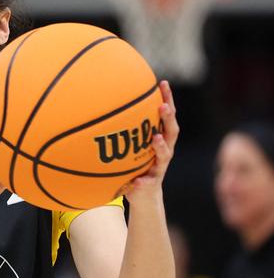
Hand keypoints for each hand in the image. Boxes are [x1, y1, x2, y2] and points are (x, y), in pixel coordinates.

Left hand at [125, 80, 179, 203]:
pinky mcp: (152, 184)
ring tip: (156, 138)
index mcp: (161, 139)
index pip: (167, 116)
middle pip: (172, 132)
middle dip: (168, 118)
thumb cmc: (136, 164)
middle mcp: (165, 151)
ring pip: (164, 156)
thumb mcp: (133, 145)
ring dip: (161, 146)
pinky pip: (147, 182)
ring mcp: (160, 167)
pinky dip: (142, 180)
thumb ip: (126, 129)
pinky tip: (137, 180)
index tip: (163, 83)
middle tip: (163, 106)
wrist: (144, 195)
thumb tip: (105, 104)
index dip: (167, 100)